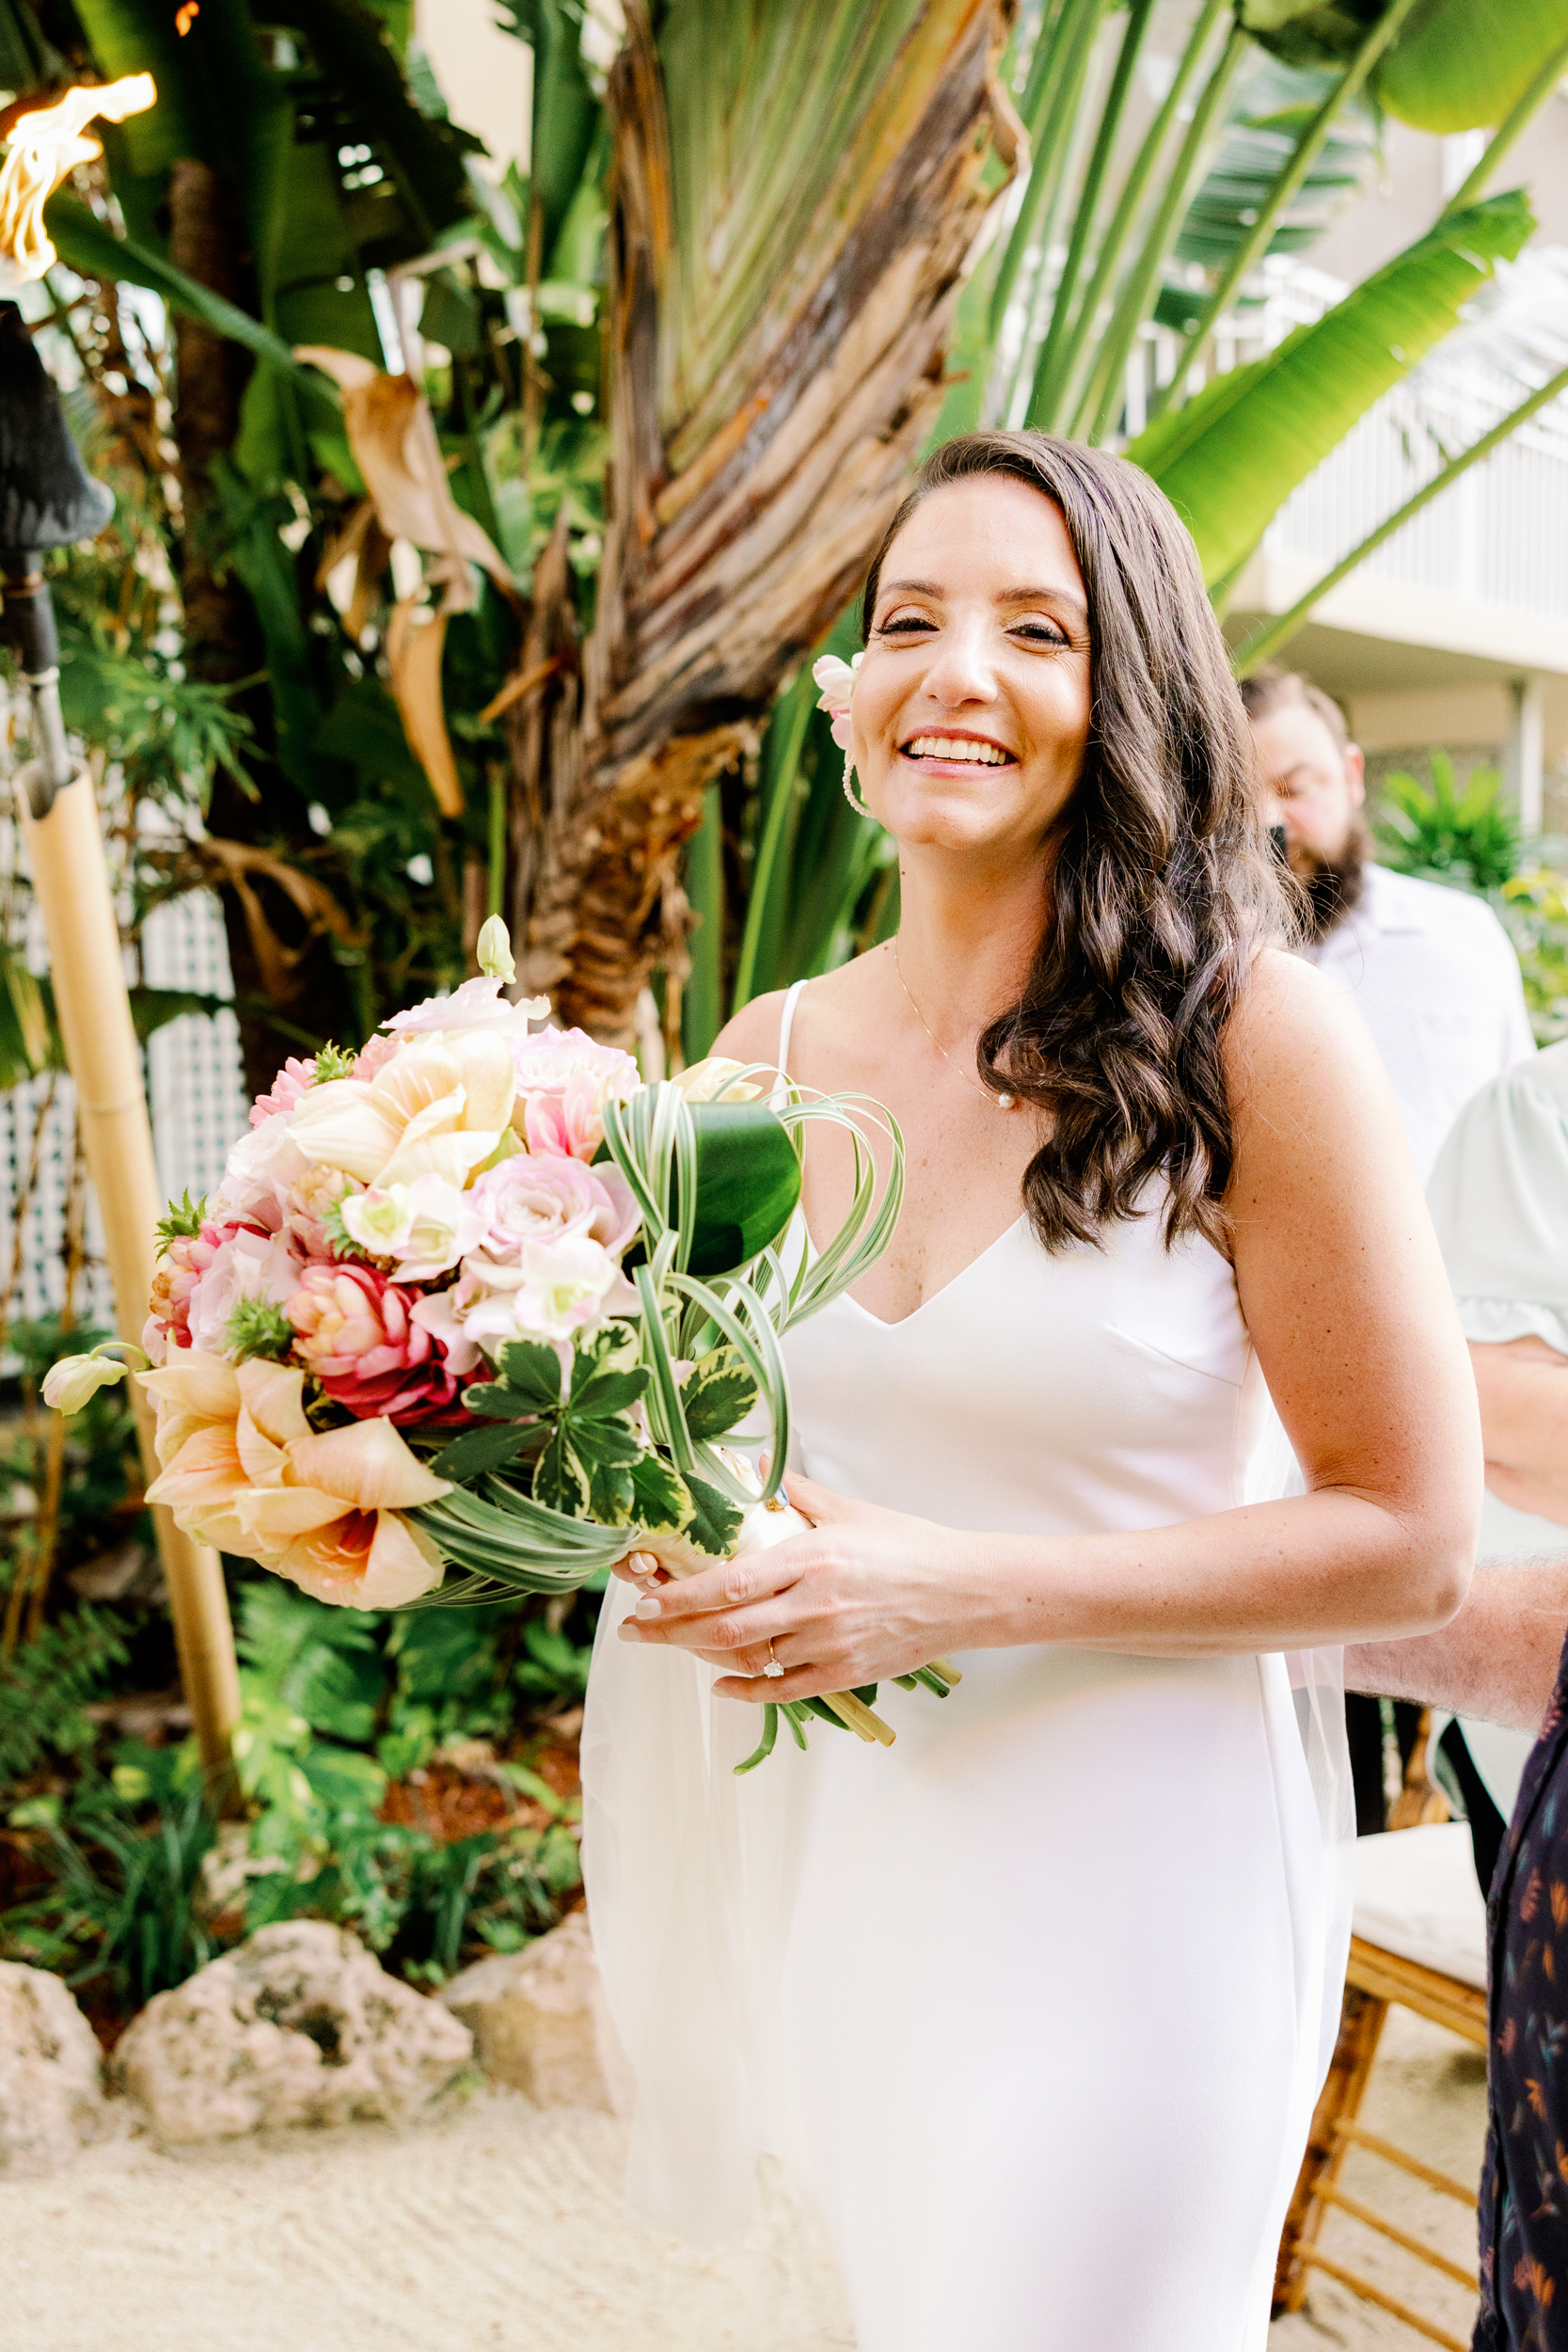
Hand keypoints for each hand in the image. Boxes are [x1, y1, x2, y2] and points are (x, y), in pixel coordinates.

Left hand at [616, 1470, 972, 1703]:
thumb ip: (799, 1495)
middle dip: (671, 1630)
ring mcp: (829, 1643)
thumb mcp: (852, 1511)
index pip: (730, 1581)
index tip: (646, 1597)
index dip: (681, 1594)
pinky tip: (723, 1684)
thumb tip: (756, 1472)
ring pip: (750, 1658)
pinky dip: (747, 1690)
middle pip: (726, 1628)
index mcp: (811, 1557)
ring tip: (671, 1646)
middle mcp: (814, 1603)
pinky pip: (784, 1690)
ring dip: (703, 1656)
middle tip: (636, 1629)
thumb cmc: (909, 1547)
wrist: (964, 1592)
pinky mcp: (846, 1673)